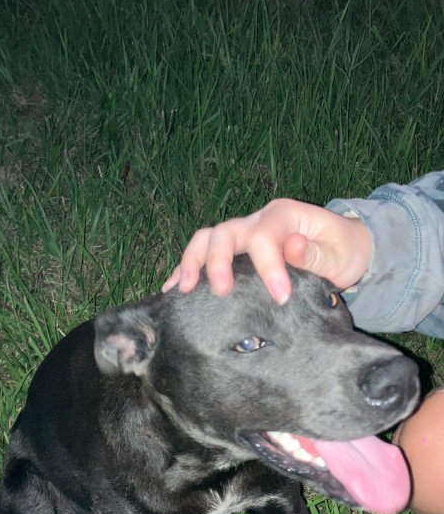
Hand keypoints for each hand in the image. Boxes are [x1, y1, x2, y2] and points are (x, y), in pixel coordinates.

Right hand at [164, 199, 372, 302]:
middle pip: (225, 232)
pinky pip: (202, 254)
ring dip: (191, 263)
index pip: (266, 236)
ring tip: (182, 290)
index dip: (269, 266)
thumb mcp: (341, 254)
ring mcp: (242, 234)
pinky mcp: (234, 251)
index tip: (281, 297)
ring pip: (206, 239)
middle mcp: (257, 220)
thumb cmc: (343, 252)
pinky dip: (184, 270)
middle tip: (220, 293)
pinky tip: (171, 290)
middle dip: (218, 261)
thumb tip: (292, 247)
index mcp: (284, 216)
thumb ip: (317, 253)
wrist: (343, 249)